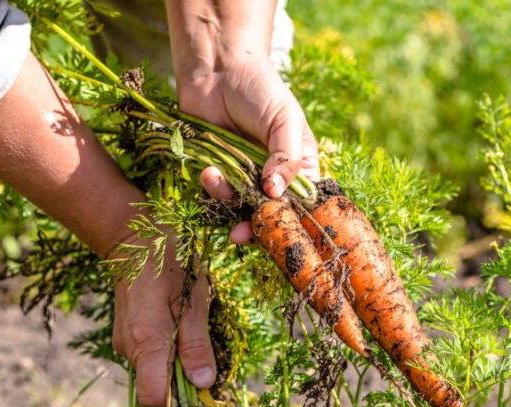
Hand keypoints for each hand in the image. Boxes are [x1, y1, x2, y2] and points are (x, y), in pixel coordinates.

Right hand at [111, 235, 215, 406]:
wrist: (133, 240)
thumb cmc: (169, 265)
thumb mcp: (193, 302)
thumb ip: (196, 346)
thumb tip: (203, 383)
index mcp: (146, 343)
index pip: (153, 397)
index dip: (177, 399)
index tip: (198, 382)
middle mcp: (128, 348)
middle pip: (155, 385)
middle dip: (180, 377)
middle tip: (198, 343)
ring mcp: (123, 342)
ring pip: (152, 370)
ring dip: (173, 359)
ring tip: (185, 325)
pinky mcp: (124, 335)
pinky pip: (147, 356)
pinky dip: (163, 349)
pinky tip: (172, 322)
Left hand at [179, 56, 319, 242]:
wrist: (217, 70)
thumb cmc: (260, 88)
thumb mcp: (284, 119)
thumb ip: (286, 157)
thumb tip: (276, 193)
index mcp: (301, 167)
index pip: (302, 205)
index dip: (291, 222)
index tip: (277, 229)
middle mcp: (275, 178)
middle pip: (271, 215)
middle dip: (255, 226)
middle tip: (241, 233)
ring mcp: (246, 178)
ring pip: (241, 209)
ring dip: (227, 202)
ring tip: (216, 178)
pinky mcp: (221, 174)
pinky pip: (218, 196)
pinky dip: (213, 189)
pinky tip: (208, 171)